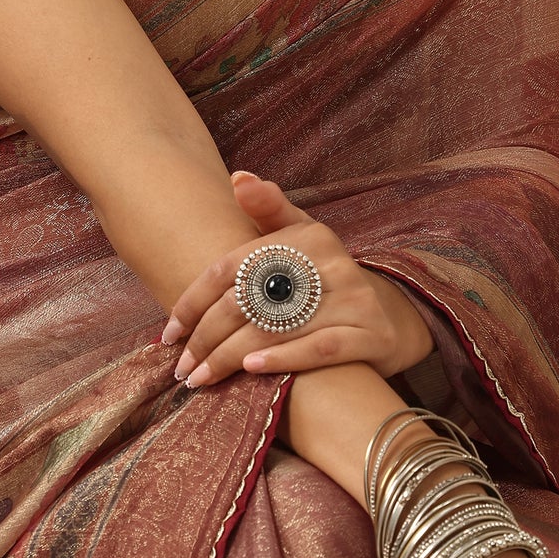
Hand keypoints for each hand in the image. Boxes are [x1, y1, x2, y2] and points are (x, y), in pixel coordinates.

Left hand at [161, 170, 433, 385]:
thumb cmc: (325, 278)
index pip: (233, 265)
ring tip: (200, 378)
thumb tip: (237, 178)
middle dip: (207, 337)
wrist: (389, 317)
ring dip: (230, 357)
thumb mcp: (302, 237)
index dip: (195, 299)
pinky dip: (283, 358)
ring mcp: (354, 298)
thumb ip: (268, 209)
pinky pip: (320, 348)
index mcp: (307, 235)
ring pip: (276, 328)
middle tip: (181, 366)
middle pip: (249, 300)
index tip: (170, 332)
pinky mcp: (371, 335)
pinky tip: (250, 370)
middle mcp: (331, 262)